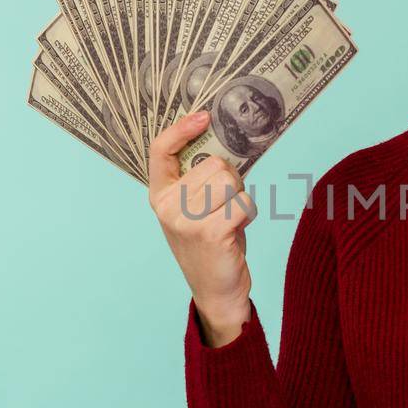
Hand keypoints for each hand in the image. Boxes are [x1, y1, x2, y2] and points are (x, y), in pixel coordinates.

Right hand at [148, 111, 256, 345]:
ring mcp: (186, 220)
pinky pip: (244, 203)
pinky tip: (236, 231)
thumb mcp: (195, 208)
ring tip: (229, 219)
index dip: (181, 129)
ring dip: (240, 197)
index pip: (161, 150)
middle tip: (225, 208)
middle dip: (231, 180)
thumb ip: (199, 180)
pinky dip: (248, 214)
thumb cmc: (211, 242)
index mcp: (159, 195)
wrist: (216, 291)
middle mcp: (167, 206)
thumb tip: (224, 145)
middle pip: (214, 164)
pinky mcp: (210, 233)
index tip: (204, 116)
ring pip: (231, 181)